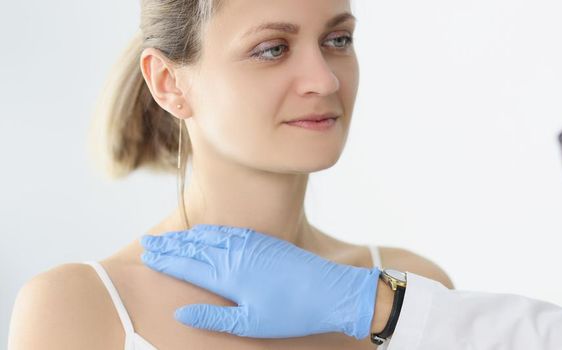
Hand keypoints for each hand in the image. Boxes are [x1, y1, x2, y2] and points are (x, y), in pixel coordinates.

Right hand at [140, 225, 380, 338]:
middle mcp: (237, 254)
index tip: (146, 255)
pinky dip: (214, 232)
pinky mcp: (268, 243)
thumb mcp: (250, 323)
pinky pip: (232, 232)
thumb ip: (213, 316)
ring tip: (171, 238)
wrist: (333, 291)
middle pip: (195, 247)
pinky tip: (209, 233)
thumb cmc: (293, 313)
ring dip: (189, 237)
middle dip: (170, 245)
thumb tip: (181, 312)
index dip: (164, 260)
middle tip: (148, 243)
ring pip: (212, 237)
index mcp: (228, 275)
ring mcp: (253, 245)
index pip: (187, 264)